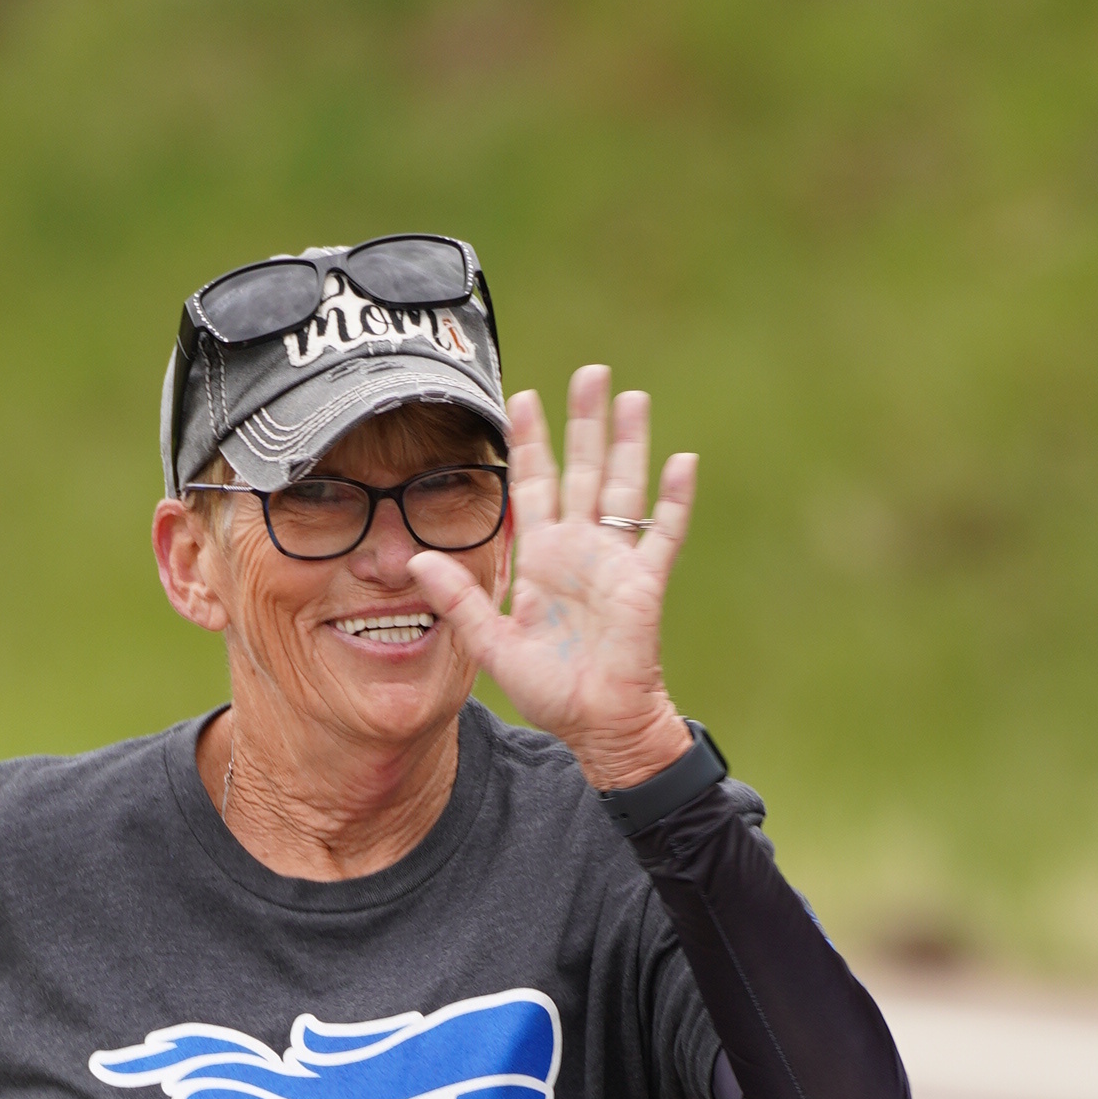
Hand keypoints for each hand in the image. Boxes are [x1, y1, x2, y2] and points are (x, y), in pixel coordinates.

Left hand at [405, 363, 696, 795]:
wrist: (597, 725)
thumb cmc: (550, 689)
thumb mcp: (492, 644)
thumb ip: (458, 600)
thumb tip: (416, 559)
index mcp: (543, 557)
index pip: (534, 486)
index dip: (530, 444)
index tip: (522, 398)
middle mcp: (581, 549)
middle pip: (584, 470)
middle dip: (584, 423)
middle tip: (588, 373)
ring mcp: (616, 562)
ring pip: (625, 487)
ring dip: (629, 444)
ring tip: (632, 397)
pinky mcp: (644, 583)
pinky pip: (663, 534)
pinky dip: (673, 500)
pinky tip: (682, 462)